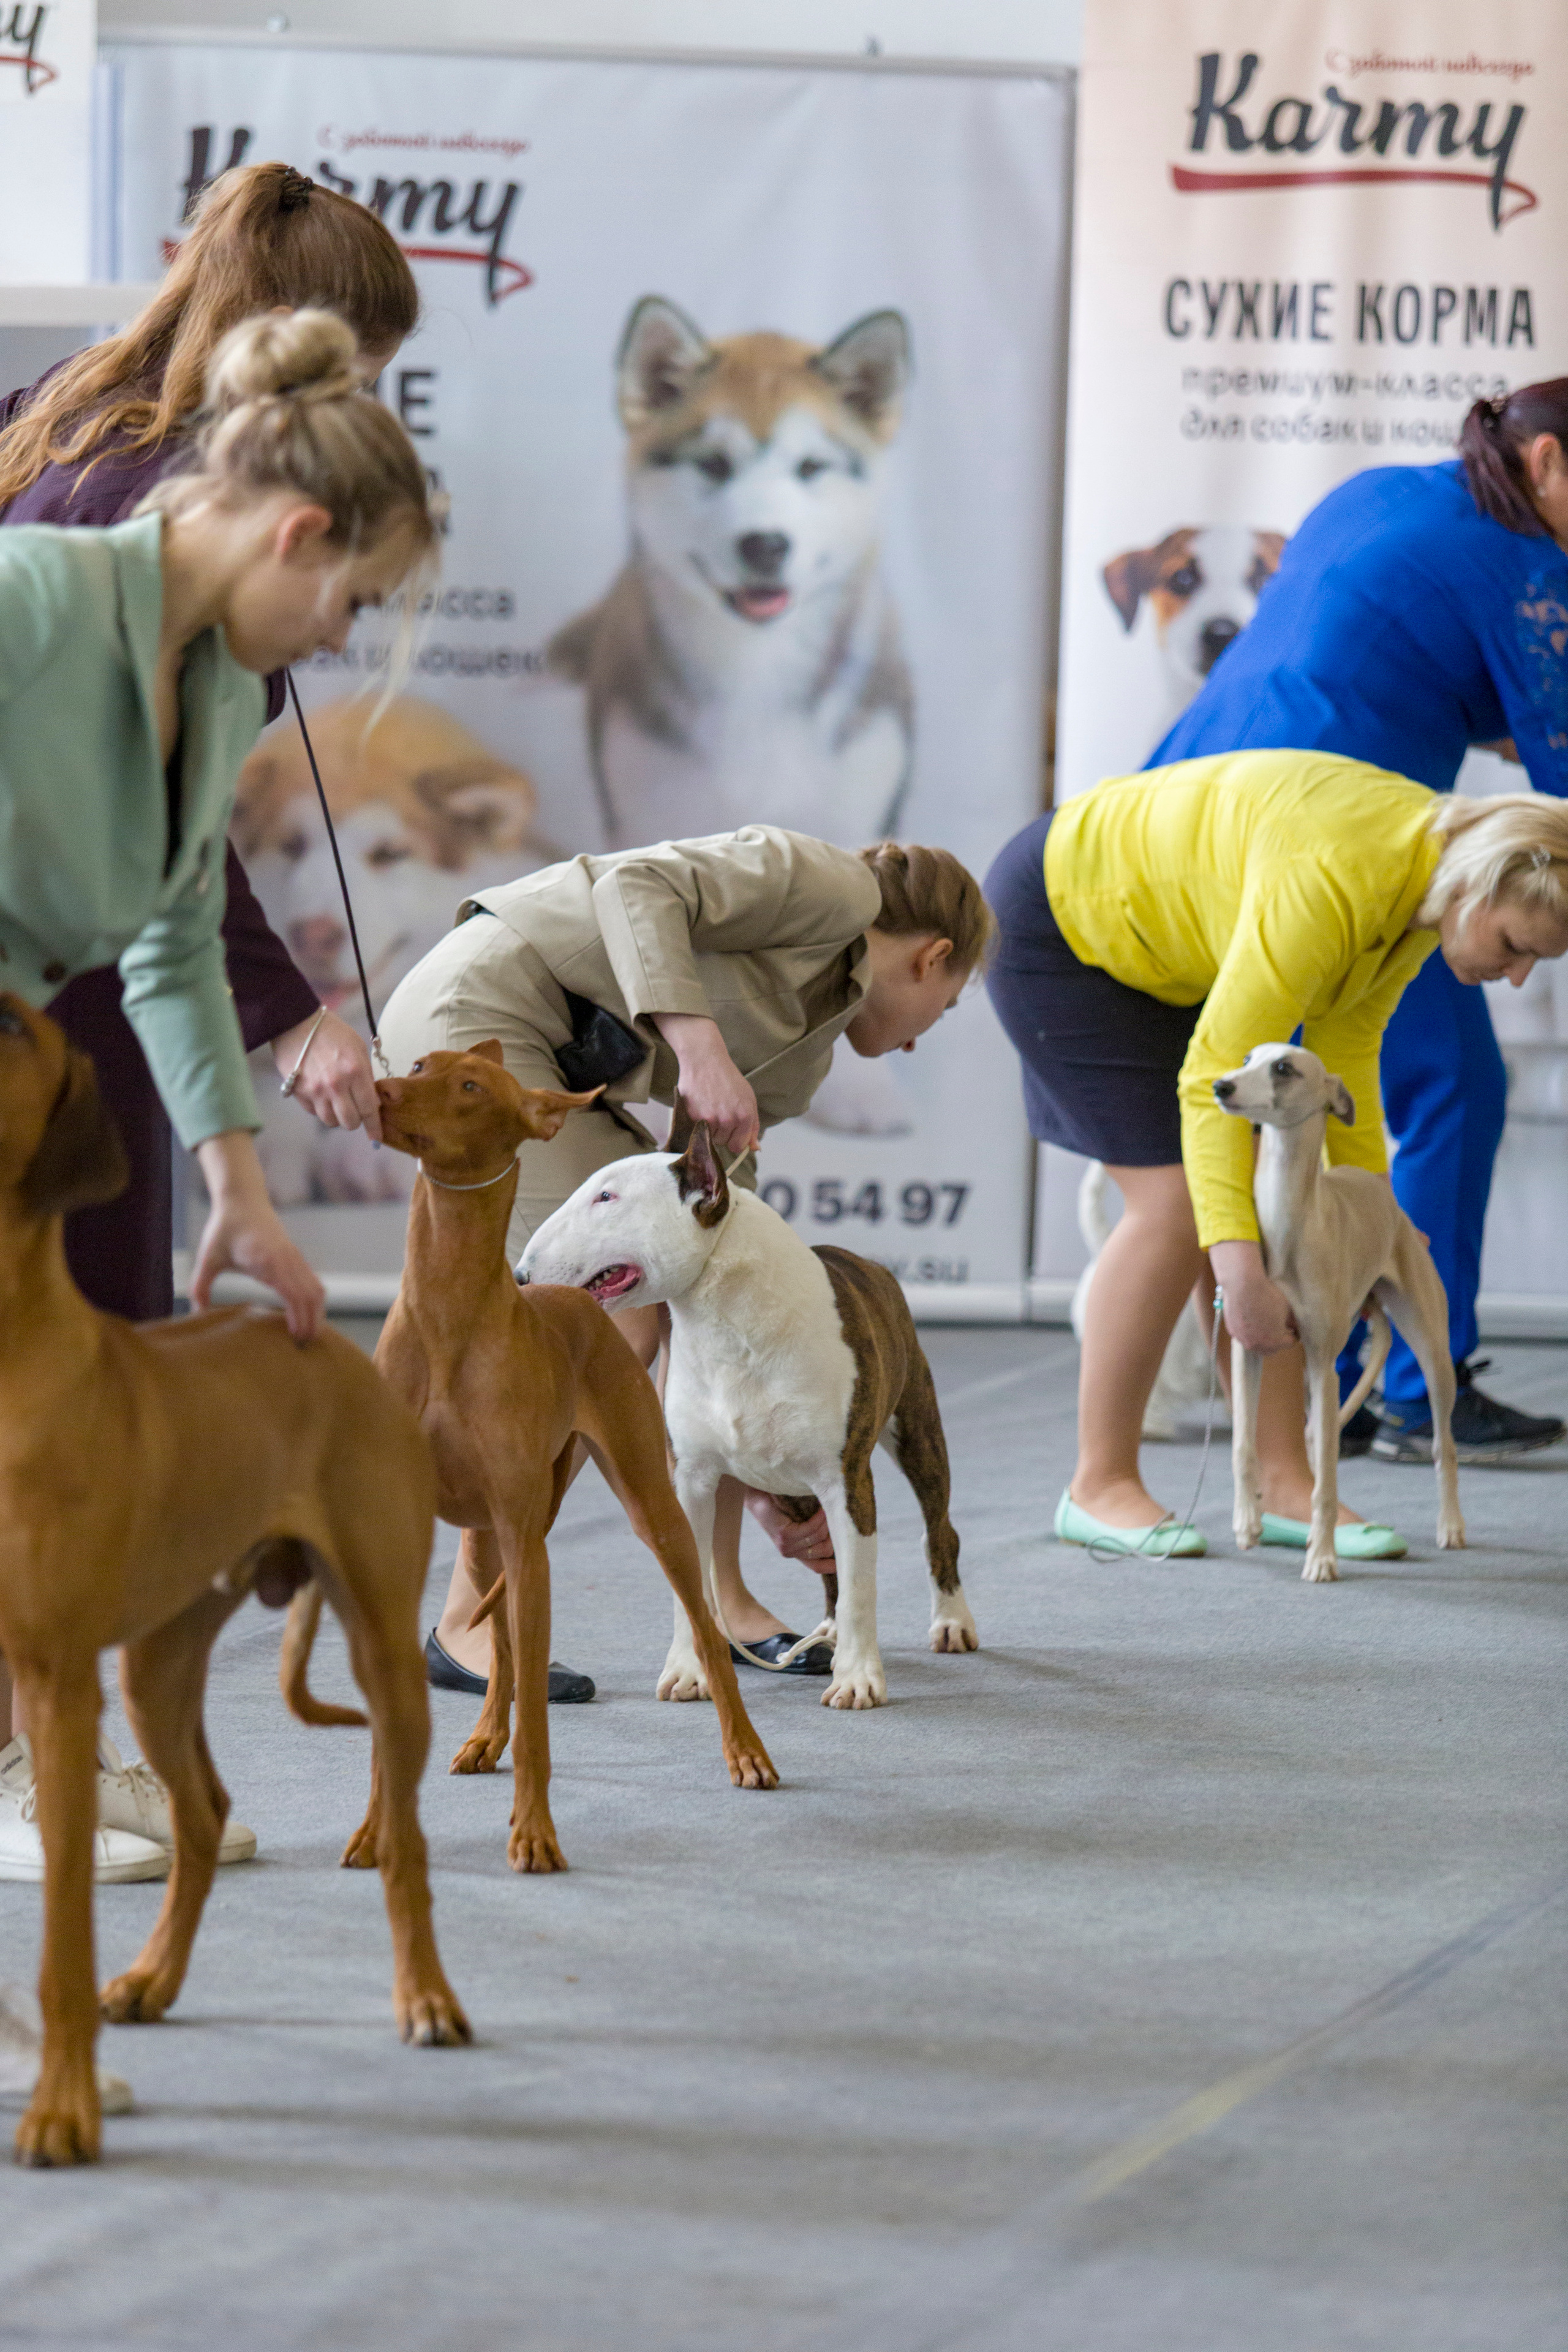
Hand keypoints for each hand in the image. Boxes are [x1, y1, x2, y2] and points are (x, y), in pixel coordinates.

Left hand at [192, 1131, 325, 1340]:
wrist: (243, 1198)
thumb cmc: (224, 1227)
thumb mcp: (208, 1257)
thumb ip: (200, 1287)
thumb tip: (197, 1315)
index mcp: (268, 1260)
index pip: (294, 1294)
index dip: (299, 1318)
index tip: (294, 1338)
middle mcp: (287, 1259)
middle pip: (311, 1296)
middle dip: (312, 1323)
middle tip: (303, 1347)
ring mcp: (295, 1257)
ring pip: (317, 1289)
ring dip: (317, 1313)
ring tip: (309, 1336)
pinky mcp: (296, 1256)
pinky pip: (313, 1282)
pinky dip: (315, 1301)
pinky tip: (307, 1315)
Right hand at [271, 1008, 381, 1140]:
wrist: (295, 1022)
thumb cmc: (331, 1031)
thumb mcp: (358, 1047)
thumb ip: (366, 1074)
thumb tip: (372, 1099)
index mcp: (355, 1071)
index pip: (369, 1109)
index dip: (374, 1126)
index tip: (377, 1137)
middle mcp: (336, 1085)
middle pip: (350, 1122)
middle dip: (355, 1120)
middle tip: (354, 1110)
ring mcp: (315, 1090)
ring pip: (330, 1121)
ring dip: (336, 1116)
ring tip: (336, 1100)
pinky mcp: (299, 1092)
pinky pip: (313, 1112)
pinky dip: (320, 1108)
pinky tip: (320, 1094)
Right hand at [653, 1012, 758, 1158]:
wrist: (705, 1060)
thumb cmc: (728, 1079)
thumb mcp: (748, 1099)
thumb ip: (753, 1126)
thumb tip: (754, 1148)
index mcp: (745, 1116)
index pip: (738, 1146)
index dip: (734, 1139)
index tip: (731, 1131)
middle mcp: (728, 1120)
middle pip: (722, 1143)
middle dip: (722, 1132)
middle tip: (719, 1112)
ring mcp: (709, 1118)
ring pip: (709, 1137)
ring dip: (709, 1127)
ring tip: (710, 1107)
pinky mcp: (693, 1115)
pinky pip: (696, 1129)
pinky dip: (697, 1120)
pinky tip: (701, 1104)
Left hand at [743, 1490, 836, 1575]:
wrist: (759, 1496)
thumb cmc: (783, 1506)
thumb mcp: (802, 1522)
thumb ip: (817, 1530)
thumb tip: (843, 1531)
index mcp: (797, 1553)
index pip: (819, 1567)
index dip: (835, 1564)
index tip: (849, 1552)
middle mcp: (792, 1553)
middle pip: (826, 1550)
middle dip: (835, 1534)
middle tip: (836, 1517)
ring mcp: (787, 1547)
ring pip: (820, 1539)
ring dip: (827, 1522)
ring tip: (827, 1509)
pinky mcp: (784, 1536)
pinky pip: (810, 1529)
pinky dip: (819, 1519)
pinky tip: (820, 1510)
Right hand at [1210, 1239, 1298, 1355]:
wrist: (1242, 1286)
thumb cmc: (1267, 1296)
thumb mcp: (1287, 1309)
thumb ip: (1292, 1322)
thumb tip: (1295, 1327)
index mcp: (1274, 1341)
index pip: (1289, 1343)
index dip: (1294, 1334)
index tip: (1294, 1328)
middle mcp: (1257, 1345)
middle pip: (1272, 1349)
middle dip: (1277, 1341)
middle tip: (1279, 1328)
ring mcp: (1243, 1339)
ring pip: (1256, 1345)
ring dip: (1262, 1339)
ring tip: (1264, 1325)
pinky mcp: (1232, 1331)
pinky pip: (1244, 1337)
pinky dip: (1249, 1332)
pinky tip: (1251, 1320)